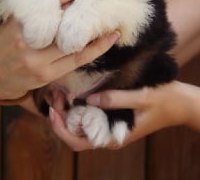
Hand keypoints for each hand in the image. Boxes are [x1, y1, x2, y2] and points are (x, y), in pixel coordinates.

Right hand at [0, 0, 118, 100]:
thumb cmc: (2, 38)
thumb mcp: (6, 15)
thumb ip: (23, 0)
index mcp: (18, 20)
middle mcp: (28, 40)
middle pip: (65, 20)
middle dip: (89, 7)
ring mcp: (38, 60)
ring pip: (74, 42)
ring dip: (97, 29)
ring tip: (114, 15)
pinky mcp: (47, 74)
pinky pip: (77, 59)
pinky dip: (96, 48)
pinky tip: (111, 38)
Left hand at [50, 81, 199, 149]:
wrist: (180, 104)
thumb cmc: (164, 101)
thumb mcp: (141, 97)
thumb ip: (116, 99)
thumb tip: (88, 100)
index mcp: (113, 136)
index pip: (78, 141)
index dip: (61, 128)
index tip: (53, 110)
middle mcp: (108, 134)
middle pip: (74, 134)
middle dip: (60, 118)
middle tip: (55, 95)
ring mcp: (109, 126)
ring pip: (80, 126)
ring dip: (67, 112)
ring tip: (60, 93)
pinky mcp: (112, 117)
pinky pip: (89, 117)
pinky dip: (78, 107)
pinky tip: (73, 92)